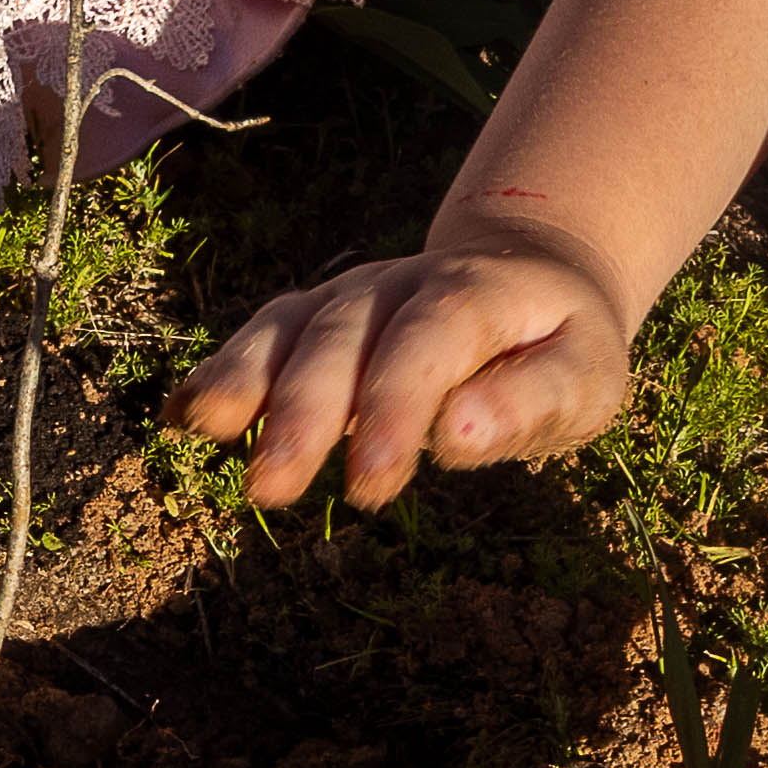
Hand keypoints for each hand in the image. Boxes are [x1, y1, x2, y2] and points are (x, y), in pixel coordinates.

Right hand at [172, 229, 641, 507]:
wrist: (530, 278)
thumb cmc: (560, 348)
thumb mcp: (587, 379)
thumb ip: (533, 403)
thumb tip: (461, 434)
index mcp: (478, 293)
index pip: (430, 341)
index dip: (394, 409)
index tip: (367, 486)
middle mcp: (400, 284)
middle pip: (343, 337)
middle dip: (302, 411)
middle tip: (270, 488)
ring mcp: (348, 296)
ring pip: (289, 329)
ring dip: (244, 384)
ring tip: (206, 434)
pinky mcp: (313, 318)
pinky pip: (260, 339)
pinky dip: (219, 374)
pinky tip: (180, 419)